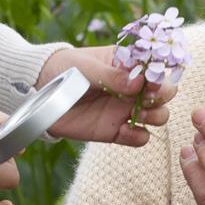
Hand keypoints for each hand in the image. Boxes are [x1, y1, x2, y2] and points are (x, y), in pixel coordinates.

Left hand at [35, 43, 175, 146]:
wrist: (40, 92)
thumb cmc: (64, 70)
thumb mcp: (85, 68)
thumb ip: (112, 75)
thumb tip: (140, 81)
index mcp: (128, 65)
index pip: (157, 68)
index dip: (160, 75)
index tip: (151, 80)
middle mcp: (133, 88)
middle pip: (165, 93)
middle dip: (161, 96)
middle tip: (145, 98)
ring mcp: (125, 110)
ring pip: (158, 116)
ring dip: (155, 116)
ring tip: (136, 114)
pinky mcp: (115, 130)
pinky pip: (139, 138)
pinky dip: (138, 136)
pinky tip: (123, 130)